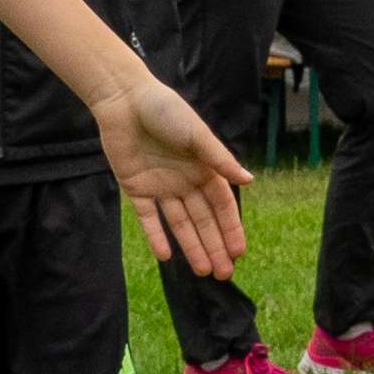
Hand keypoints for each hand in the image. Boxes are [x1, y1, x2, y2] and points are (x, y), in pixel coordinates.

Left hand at [90, 74, 251, 276]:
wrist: (123, 99)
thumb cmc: (165, 110)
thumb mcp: (197, 134)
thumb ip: (220, 160)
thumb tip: (249, 180)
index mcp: (203, 167)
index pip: (221, 205)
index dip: (230, 228)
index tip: (238, 253)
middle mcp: (184, 180)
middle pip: (202, 219)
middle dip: (213, 246)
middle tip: (223, 275)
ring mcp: (160, 186)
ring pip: (179, 223)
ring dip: (191, 246)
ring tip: (202, 271)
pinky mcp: (136, 187)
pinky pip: (148, 217)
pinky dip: (156, 235)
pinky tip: (166, 256)